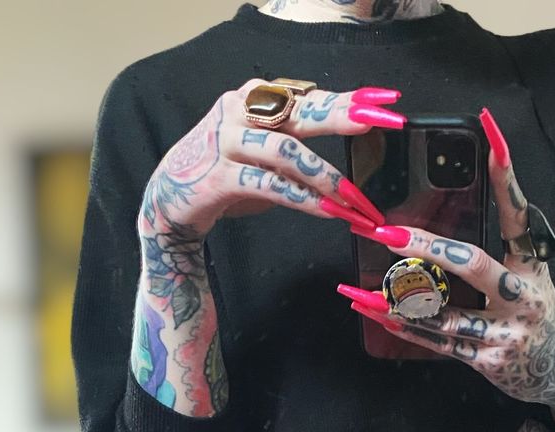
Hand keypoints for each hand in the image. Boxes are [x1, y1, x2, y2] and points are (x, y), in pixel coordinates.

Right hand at [139, 82, 404, 241]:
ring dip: (325, 177)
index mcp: (255, 99)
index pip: (308, 96)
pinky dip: (304, 199)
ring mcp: (228, 143)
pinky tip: (328, 212)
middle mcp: (241, 112)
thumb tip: (342, 154)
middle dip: (342, 116)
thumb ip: (295, 146)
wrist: (170, 201)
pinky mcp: (220, 177)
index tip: (384, 101)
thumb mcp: (262, 155)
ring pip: (287, 153)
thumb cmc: (225, 175)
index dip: (347, 99)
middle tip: (378, 121)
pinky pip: (271, 186)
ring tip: (354, 200)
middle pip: (300, 111)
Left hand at [339, 107, 554, 431]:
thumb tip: (454, 211)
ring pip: (447, 314)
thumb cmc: (535, 312)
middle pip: (473, 265)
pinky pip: (441, 344)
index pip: (518, 212)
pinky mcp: (488, 362)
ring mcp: (504, 332)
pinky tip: (379, 314)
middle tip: (388, 234)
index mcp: (532, 264)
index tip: (491, 132)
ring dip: (402, 301)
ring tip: (363, 287)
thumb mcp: (530, 274)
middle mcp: (522, 296)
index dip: (505, 174)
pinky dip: (409, 328)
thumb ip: (501, 247)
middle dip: (427, 249)